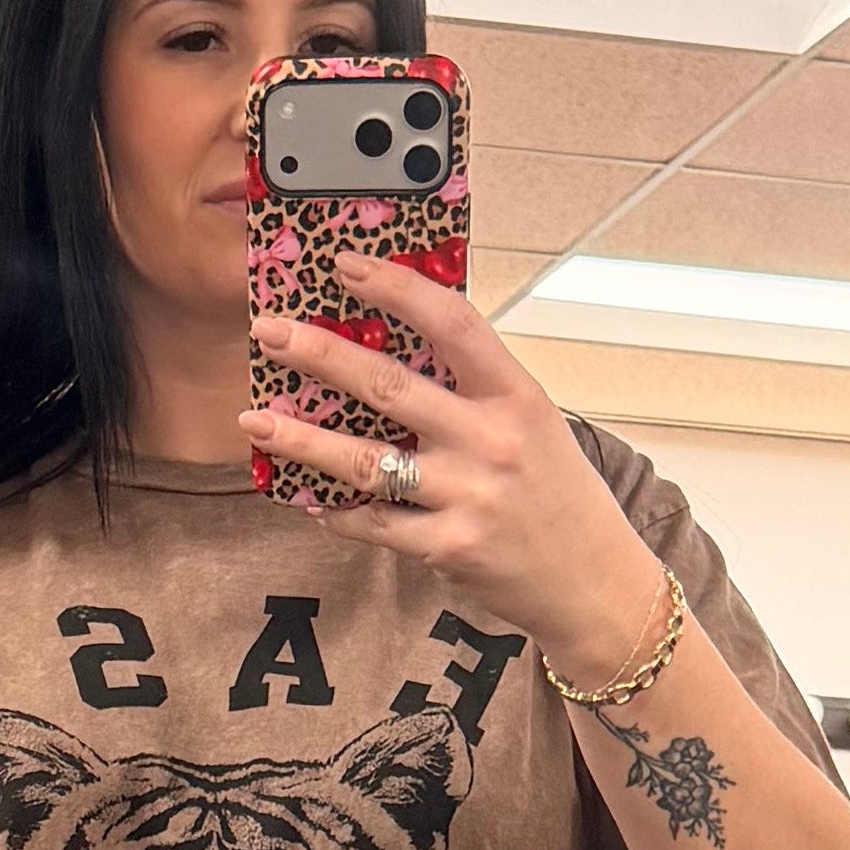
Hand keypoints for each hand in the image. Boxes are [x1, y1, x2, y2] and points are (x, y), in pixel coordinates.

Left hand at [240, 255, 662, 683]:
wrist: (594, 583)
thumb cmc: (559, 496)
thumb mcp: (534, 425)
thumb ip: (476, 389)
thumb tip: (398, 347)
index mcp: (518, 396)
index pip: (452, 323)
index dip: (395, 288)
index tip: (344, 266)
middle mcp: (493, 440)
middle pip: (390, 385)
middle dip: (320, 354)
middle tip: (269, 332)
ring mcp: (469, 496)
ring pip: (364, 460)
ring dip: (302, 440)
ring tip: (255, 422)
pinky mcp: (449, 547)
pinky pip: (374, 523)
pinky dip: (335, 511)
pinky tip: (307, 498)